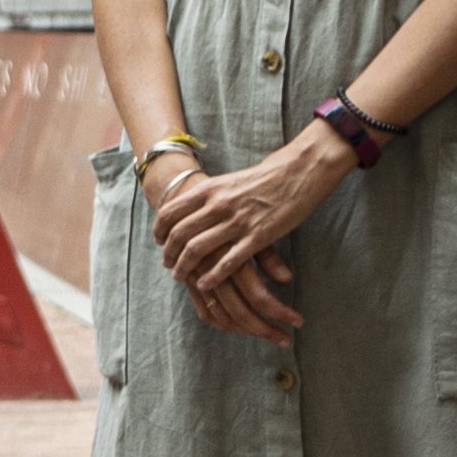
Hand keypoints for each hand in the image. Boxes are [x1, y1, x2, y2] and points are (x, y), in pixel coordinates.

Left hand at [147, 136, 352, 335]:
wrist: (297, 172)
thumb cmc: (264, 178)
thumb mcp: (228, 182)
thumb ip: (209, 196)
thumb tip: (189, 209)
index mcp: (209, 189)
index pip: (170, 212)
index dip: (159, 230)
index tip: (159, 242)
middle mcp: (218, 205)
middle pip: (180, 234)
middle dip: (169, 253)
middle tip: (167, 264)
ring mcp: (237, 222)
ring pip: (198, 250)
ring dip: (184, 267)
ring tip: (180, 276)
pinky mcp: (257, 237)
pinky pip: (227, 262)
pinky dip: (212, 276)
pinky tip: (204, 284)